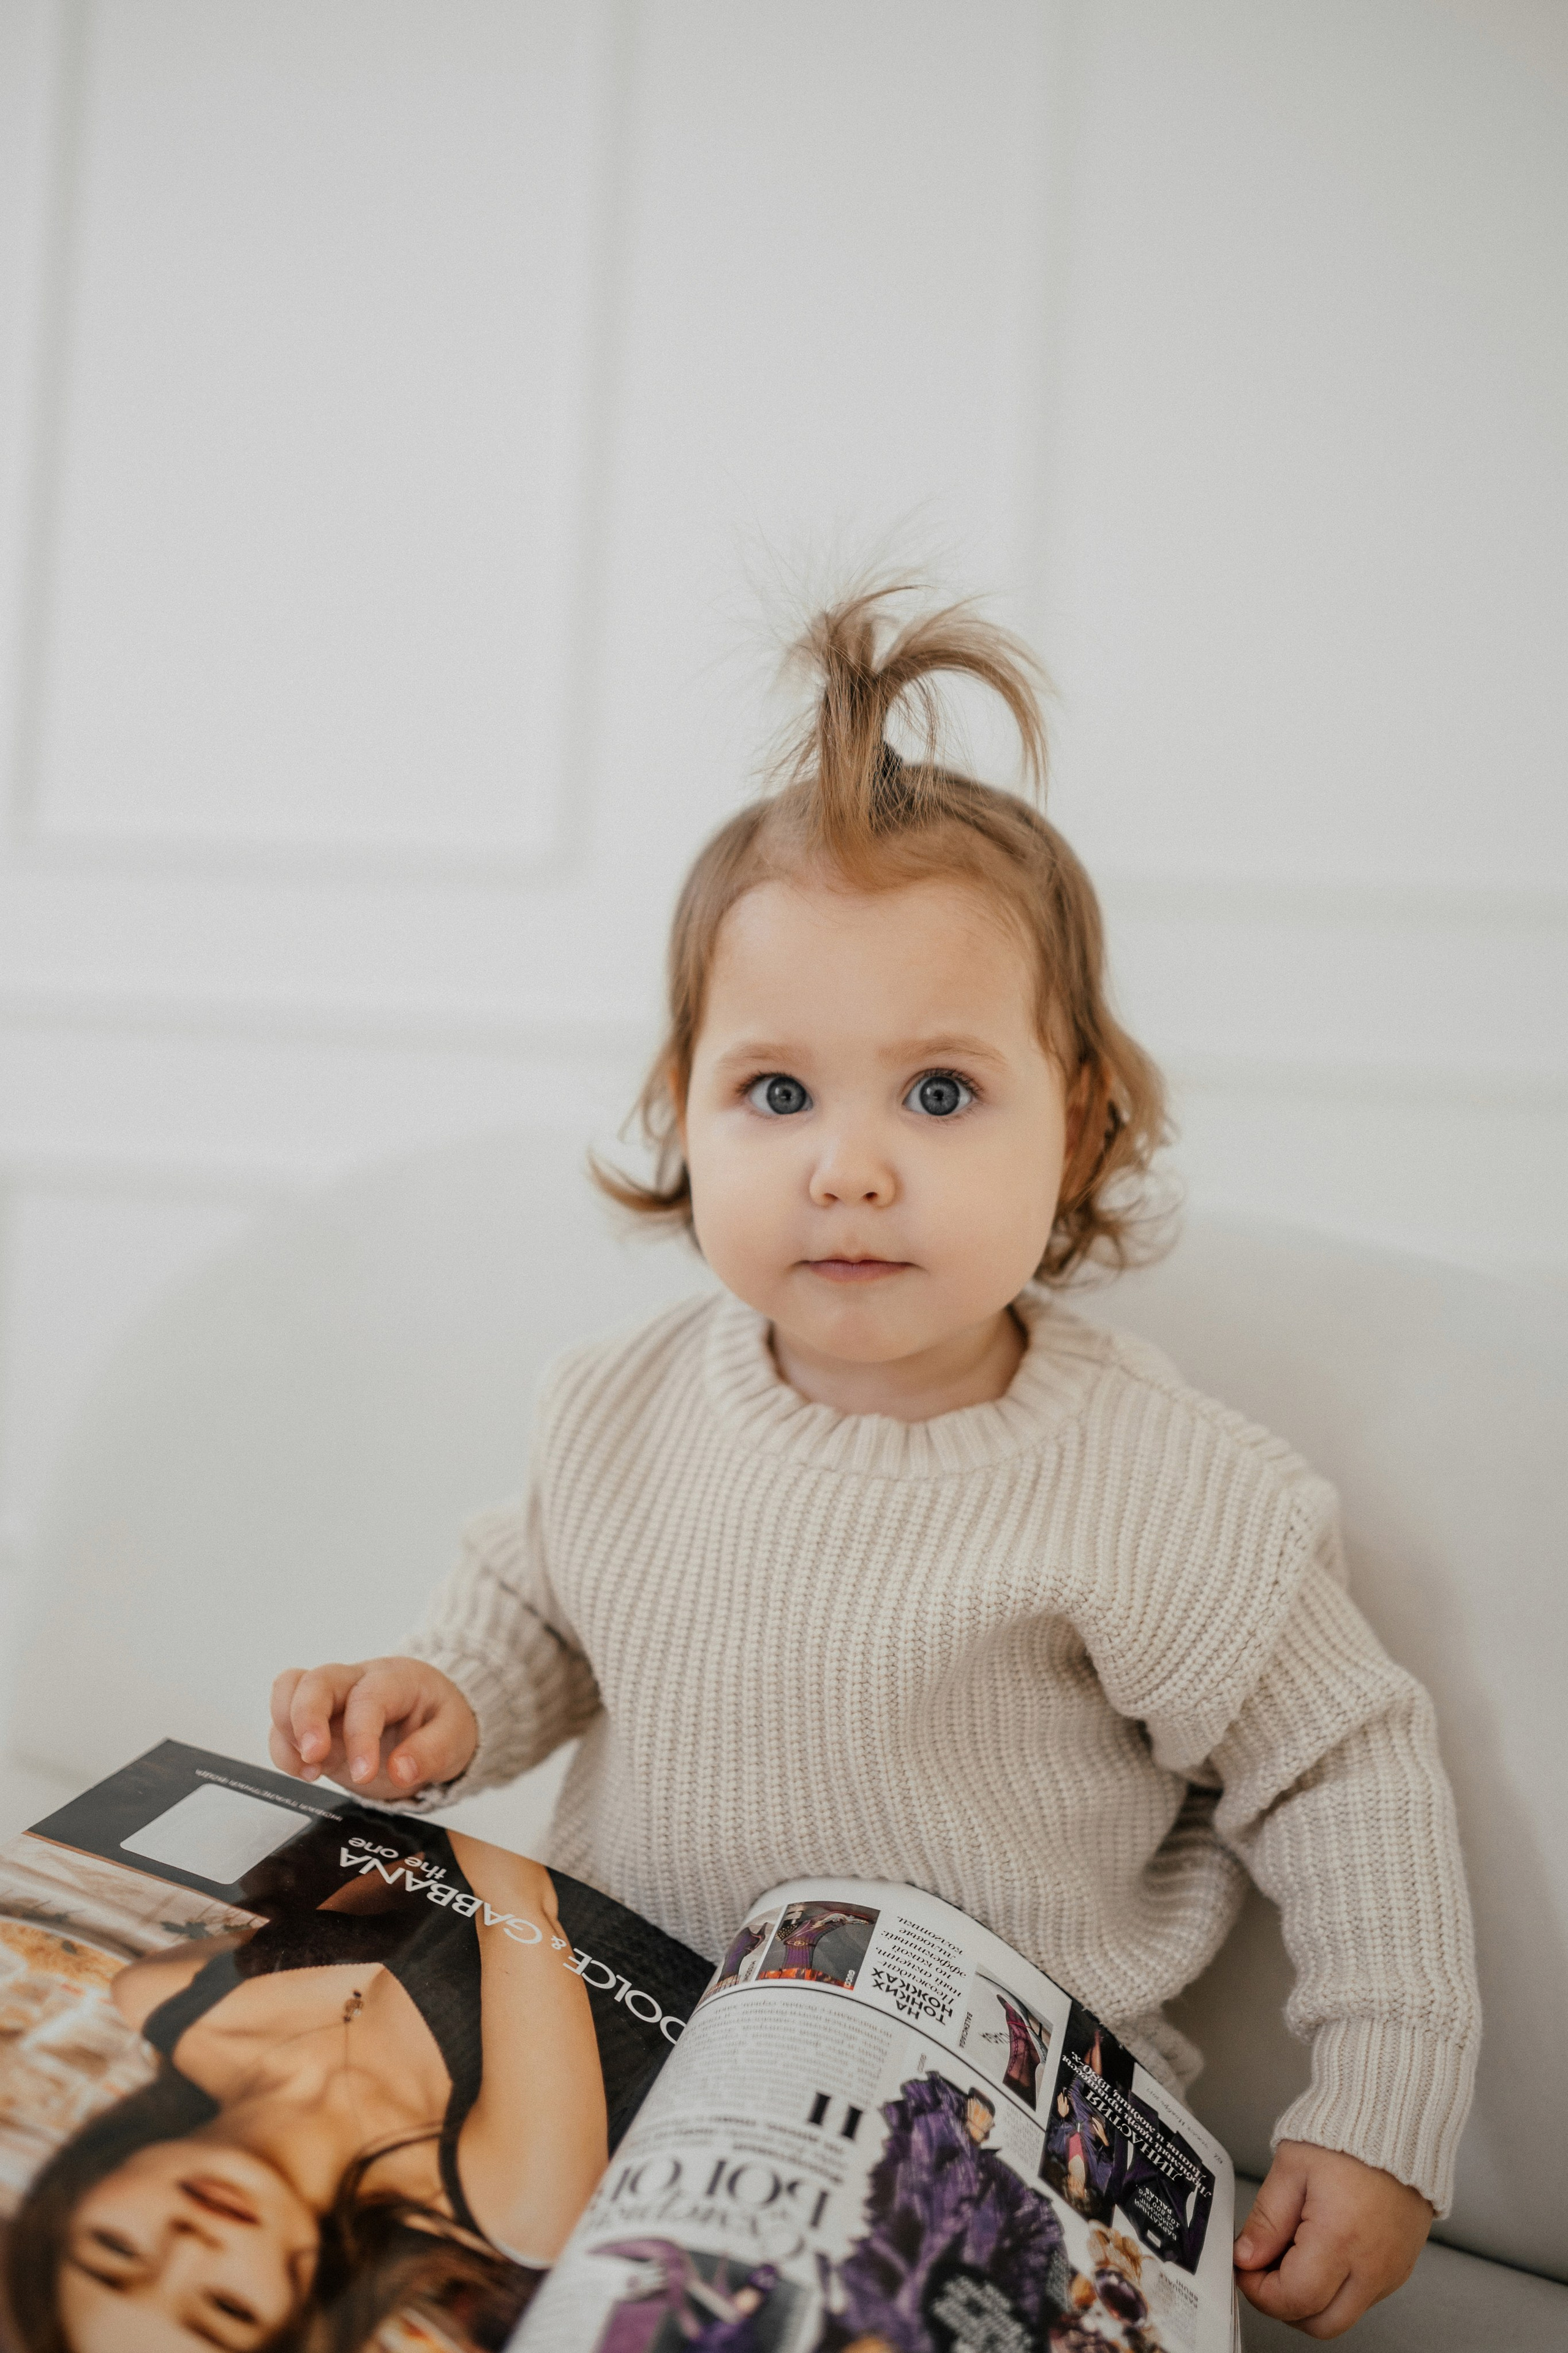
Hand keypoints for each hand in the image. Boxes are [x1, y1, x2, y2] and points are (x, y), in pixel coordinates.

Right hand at [269, 1657, 477, 1801]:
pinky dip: (283, 1749)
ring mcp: (331, 1700)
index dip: (360, 1734)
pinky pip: (283, 1725)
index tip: (364, 1773)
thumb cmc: (440, 1719)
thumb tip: (401, 1770)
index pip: (368, 1698)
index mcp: (394, 1679)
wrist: (429, 1718)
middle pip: (316, 1680)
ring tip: (310, 1769)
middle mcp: (356, 1681)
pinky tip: (307, 1772)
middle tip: (314, 1758)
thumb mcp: (455, 1735)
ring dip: (287, 1731)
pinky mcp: (316, 1724)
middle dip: (306, 1718)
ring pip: (289, 1691)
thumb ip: (432, 1752)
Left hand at [1234, 2140, 1431, 2336]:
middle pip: (1320, 2324)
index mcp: (1340, 2239)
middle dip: (1283, 2306)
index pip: (1294, 2299)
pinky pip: (1363, 2298)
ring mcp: (1391, 2271)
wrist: (1397, 2118)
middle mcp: (1372, 2266)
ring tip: (1292, 2253)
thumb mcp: (1292, 2167)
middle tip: (1263, 2270)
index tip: (1244, 2269)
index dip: (1259, 2291)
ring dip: (1310, 2299)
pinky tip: (1320, 2251)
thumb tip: (1246, 2258)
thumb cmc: (1347, 2133)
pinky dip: (1336, 2289)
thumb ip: (1267, 2219)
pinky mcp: (1400, 2267)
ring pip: (1342, 2316)